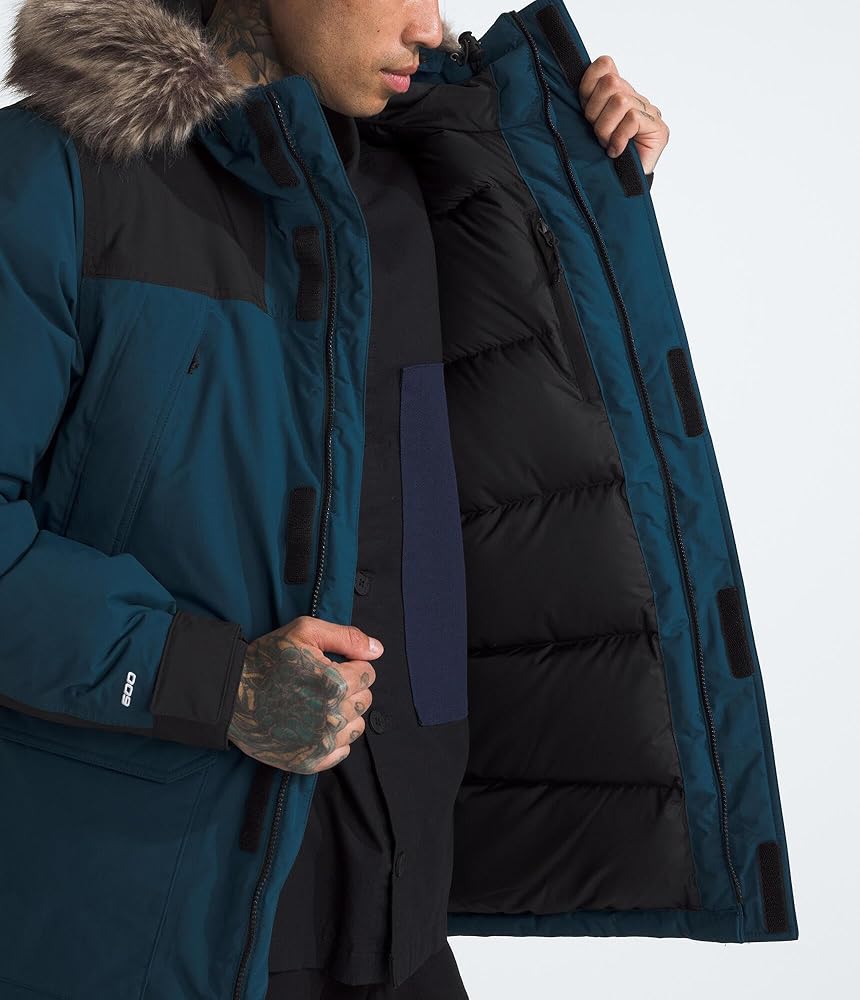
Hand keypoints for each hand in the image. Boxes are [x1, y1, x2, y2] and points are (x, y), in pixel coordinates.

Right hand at [227, 616, 383, 773]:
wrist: (230, 694)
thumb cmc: (267, 660)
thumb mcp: (304, 632)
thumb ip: (347, 637)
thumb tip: (378, 650)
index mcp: (334, 683)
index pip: (368, 674)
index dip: (351, 665)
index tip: (332, 665)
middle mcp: (331, 716)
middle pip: (365, 700)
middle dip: (350, 688)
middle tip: (322, 683)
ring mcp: (320, 742)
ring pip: (356, 726)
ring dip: (344, 713)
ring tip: (318, 703)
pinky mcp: (309, 761)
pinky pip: (342, 751)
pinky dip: (333, 738)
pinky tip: (314, 724)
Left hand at [578, 55, 668, 175]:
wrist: (616, 191)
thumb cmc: (598, 160)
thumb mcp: (583, 126)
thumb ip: (585, 101)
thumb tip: (574, 74)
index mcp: (617, 93)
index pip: (605, 65)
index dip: (589, 86)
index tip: (584, 110)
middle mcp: (635, 98)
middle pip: (611, 82)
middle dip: (596, 113)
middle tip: (597, 135)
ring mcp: (649, 112)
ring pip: (621, 102)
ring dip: (606, 128)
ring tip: (607, 144)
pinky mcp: (659, 128)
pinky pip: (632, 119)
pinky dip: (619, 138)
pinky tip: (616, 151)